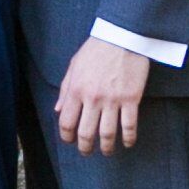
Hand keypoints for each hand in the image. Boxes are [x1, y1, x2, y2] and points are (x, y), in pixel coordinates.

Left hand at [52, 36, 149, 153]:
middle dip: (85, 148)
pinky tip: (127, 143)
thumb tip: (57, 110)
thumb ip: (65, 89)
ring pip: (107, 134)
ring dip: (107, 148)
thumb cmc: (96, 50)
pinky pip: (130, 125)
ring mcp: (113, 100)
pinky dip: (128, 138)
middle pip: (86, 133)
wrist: (122, 36)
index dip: (66, 136)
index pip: (66, 122)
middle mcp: (93, 98)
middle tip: (87, 152)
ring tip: (107, 151)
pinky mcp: (131, 98)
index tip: (70, 141)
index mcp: (76, 90)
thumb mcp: (74, 66)